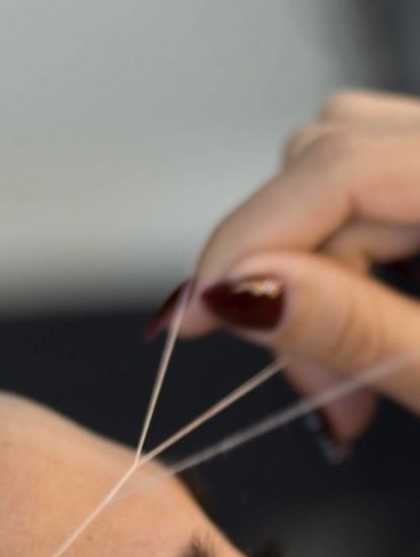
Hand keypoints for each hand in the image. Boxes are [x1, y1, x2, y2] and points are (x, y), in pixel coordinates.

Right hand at [160, 90, 419, 444]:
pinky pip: (364, 198)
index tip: (191, 319)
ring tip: (340, 380)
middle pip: (325, 172)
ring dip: (305, 283)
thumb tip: (241, 290)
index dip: (245, 241)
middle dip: (282, 287)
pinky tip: (352, 332)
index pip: (335, 166)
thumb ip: (355, 326)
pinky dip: (336, 270)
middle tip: (308, 389)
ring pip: (334, 180)